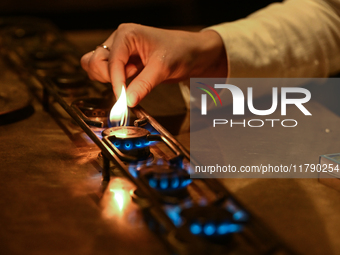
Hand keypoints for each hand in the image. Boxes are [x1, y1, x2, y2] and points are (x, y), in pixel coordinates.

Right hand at [81, 23, 227, 106]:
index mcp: (127, 35)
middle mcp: (119, 41)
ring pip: (96, 67)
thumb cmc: (181, 51)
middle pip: (96, 61)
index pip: (111, 61)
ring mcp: (120, 52)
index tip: (122, 99)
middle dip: (108, 77)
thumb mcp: (162, 68)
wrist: (193, 54)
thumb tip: (127, 101)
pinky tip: (131, 82)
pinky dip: (113, 82)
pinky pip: (107, 73)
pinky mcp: (123, 63)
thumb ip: (143, 85)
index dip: (116, 82)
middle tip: (128, 84)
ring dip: (108, 79)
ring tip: (132, 78)